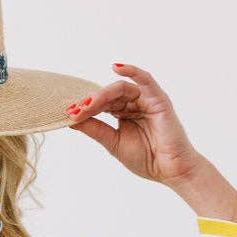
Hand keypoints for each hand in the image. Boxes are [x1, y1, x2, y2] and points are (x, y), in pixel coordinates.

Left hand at [65, 63, 206, 186]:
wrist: (169, 170)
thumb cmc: (146, 158)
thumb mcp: (113, 142)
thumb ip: (95, 129)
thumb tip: (71, 120)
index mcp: (122, 113)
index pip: (100, 105)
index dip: (84, 108)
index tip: (68, 114)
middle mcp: (133, 104)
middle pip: (107, 96)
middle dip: (89, 102)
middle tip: (74, 111)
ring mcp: (145, 100)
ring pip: (120, 89)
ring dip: (101, 95)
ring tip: (88, 104)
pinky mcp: (158, 99)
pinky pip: (145, 79)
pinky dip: (132, 71)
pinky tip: (116, 67)